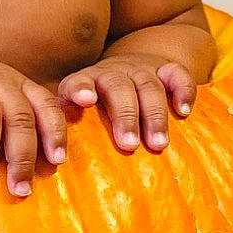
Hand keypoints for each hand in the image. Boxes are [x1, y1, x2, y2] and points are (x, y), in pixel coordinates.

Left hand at [58, 56, 196, 152]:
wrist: (131, 68)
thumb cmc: (99, 103)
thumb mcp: (79, 112)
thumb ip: (66, 131)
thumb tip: (47, 164)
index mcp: (86, 83)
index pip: (78, 81)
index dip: (80, 88)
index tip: (85, 101)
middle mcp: (113, 73)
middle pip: (118, 87)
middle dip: (125, 115)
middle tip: (129, 145)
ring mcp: (141, 69)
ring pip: (148, 85)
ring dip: (154, 114)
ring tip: (158, 144)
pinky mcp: (165, 68)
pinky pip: (177, 73)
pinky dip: (183, 90)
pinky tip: (184, 112)